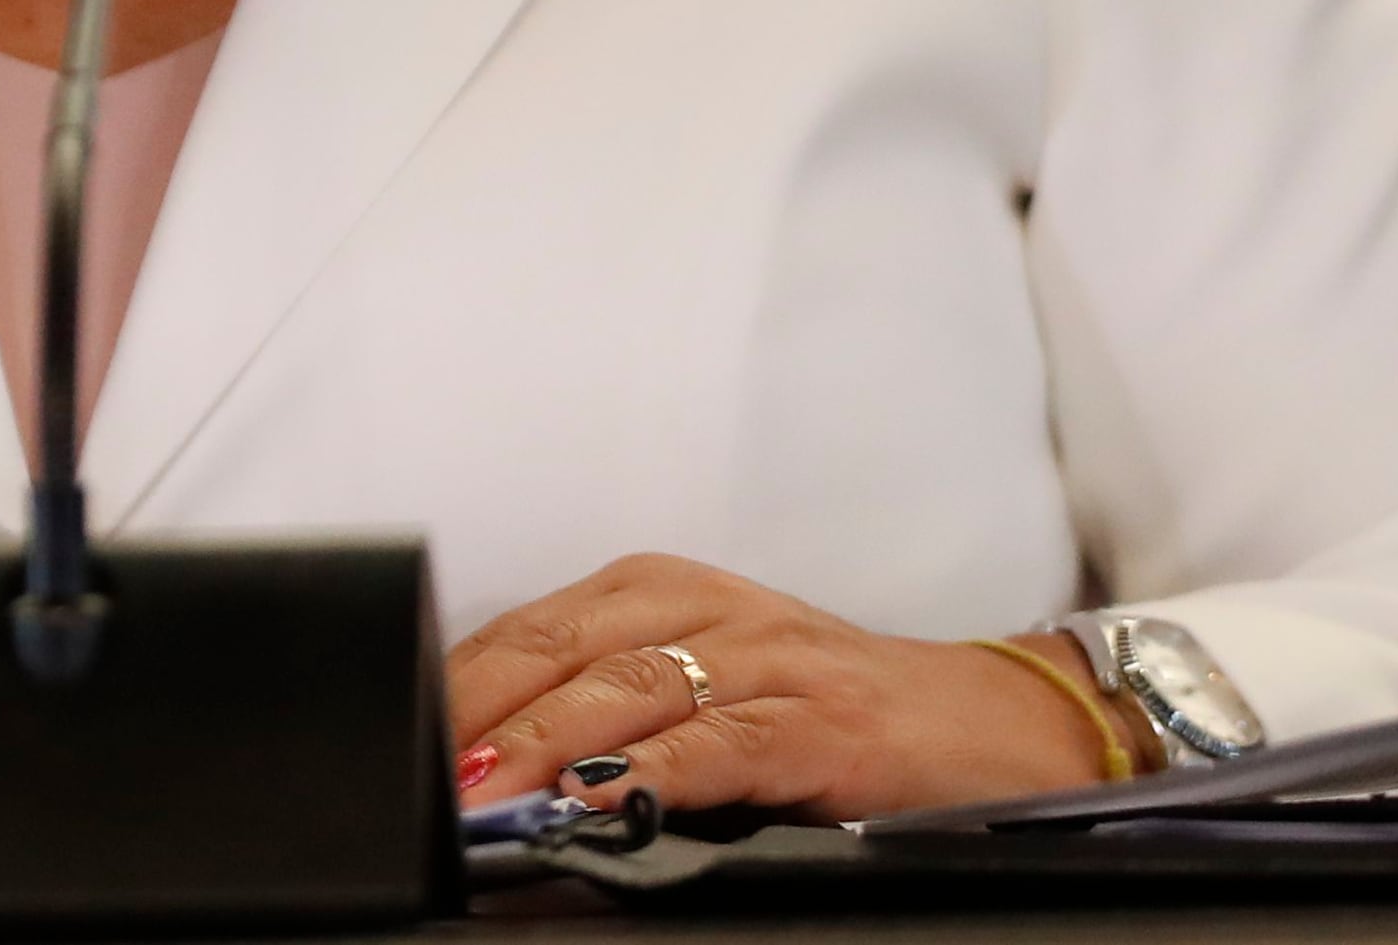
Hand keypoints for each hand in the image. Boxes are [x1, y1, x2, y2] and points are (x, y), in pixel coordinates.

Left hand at [448, 555, 1121, 824]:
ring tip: (482, 796)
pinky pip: (733, 741)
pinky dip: (665, 771)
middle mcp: (710, 610)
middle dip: (477, 714)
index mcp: (663, 595)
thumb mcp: (711, 694)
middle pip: (560, 648)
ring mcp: (773, 660)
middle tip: (414, 778)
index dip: (455, 687)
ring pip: (632, 689)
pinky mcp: (830, 723)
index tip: (393, 744)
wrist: (1003, 726)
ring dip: (546, 745)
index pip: (528, 630)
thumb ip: (613, 720)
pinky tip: (615, 801)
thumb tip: (496, 781)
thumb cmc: (837, 718)